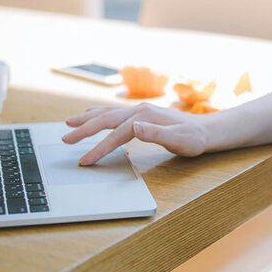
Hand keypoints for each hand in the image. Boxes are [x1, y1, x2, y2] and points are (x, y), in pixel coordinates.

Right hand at [62, 103, 209, 164]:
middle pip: (106, 119)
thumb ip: (156, 134)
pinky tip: (91, 115)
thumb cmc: (193, 139)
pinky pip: (113, 113)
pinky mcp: (140, 114)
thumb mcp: (179, 140)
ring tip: (69, 123)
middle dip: (84, 130)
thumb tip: (134, 127)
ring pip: (107, 113)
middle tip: (65, 140)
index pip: (117, 133)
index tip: (86, 161)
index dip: (100, 148)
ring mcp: (139, 110)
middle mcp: (139, 110)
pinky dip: (98, 114)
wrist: (206, 130)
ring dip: (87, 119)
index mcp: (145, 116)